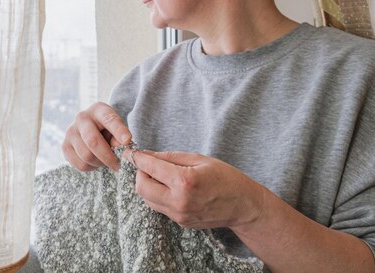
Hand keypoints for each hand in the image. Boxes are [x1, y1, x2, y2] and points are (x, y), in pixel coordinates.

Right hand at [62, 102, 132, 171]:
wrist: (91, 129)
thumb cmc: (108, 129)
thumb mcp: (117, 128)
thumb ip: (120, 136)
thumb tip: (121, 145)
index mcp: (98, 109)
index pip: (109, 119)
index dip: (118, 131)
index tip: (127, 141)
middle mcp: (81, 118)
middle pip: (93, 141)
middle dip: (108, 157)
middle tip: (118, 164)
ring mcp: (70, 132)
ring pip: (86, 156)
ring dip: (100, 163)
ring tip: (106, 161)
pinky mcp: (65, 146)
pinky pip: (80, 164)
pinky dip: (91, 167)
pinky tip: (95, 162)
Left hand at [124, 150, 265, 229]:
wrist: (244, 206)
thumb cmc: (225, 177)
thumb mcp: (198, 159)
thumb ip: (169, 157)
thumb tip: (146, 154)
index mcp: (184, 181)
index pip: (150, 168)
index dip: (137, 158)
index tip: (131, 152)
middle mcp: (179, 201)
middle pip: (142, 188)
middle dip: (140, 174)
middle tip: (147, 165)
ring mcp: (179, 215)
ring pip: (148, 199)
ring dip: (147, 185)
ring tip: (158, 175)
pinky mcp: (180, 223)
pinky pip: (159, 207)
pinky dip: (157, 195)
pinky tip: (168, 187)